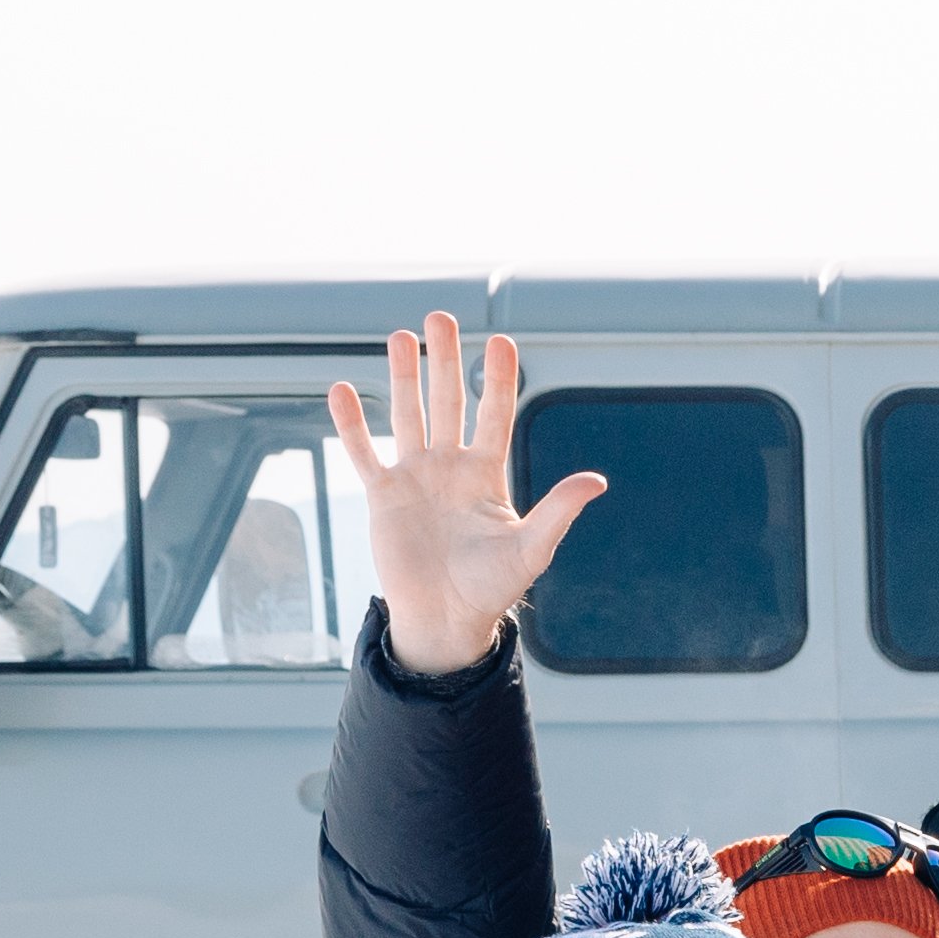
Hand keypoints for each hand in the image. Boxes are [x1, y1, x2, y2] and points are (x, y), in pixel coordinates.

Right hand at [321, 310, 601, 676]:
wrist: (446, 619)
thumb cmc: (492, 588)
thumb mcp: (532, 548)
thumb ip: (559, 510)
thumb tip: (597, 480)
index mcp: (488, 473)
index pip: (494, 414)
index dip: (498, 378)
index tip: (501, 341)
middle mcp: (450, 467)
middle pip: (448, 401)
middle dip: (446, 360)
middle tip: (441, 317)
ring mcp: (415, 478)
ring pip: (407, 415)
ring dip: (402, 377)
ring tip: (401, 336)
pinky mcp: (383, 497)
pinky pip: (364, 453)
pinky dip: (351, 424)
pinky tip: (341, 389)